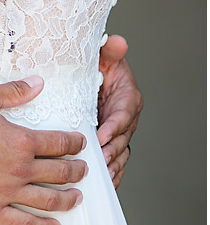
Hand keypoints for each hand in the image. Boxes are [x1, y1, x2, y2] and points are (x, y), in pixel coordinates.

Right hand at [0, 76, 86, 224]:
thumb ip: (14, 92)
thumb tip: (39, 83)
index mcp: (22, 141)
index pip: (60, 143)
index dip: (75, 143)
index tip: (81, 144)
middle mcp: (21, 169)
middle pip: (61, 173)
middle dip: (77, 171)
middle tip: (84, 170)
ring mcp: (8, 193)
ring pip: (49, 200)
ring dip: (68, 199)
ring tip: (77, 197)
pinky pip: (25, 224)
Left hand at [96, 35, 141, 187]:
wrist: (96, 78)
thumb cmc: (100, 68)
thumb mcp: (104, 56)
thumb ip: (111, 50)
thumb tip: (117, 41)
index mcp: (127, 98)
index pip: (123, 115)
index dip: (113, 126)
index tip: (102, 135)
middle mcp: (126, 119)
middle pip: (121, 138)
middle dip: (110, 151)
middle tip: (98, 160)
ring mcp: (120, 133)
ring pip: (120, 153)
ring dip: (111, 165)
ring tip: (100, 176)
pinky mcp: (113, 143)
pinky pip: (116, 161)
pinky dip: (112, 173)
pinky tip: (104, 184)